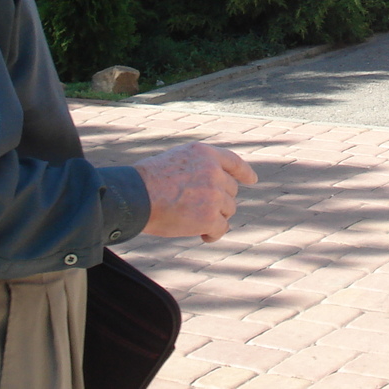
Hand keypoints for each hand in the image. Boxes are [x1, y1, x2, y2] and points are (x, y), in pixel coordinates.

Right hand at [134, 142, 256, 242]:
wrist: (136, 196)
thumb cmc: (146, 181)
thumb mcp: (175, 160)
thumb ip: (196, 168)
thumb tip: (209, 186)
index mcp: (204, 154)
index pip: (233, 161)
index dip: (244, 172)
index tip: (252, 180)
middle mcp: (213, 172)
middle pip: (230, 191)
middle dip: (219, 202)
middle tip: (199, 211)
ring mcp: (214, 194)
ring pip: (227, 210)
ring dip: (215, 218)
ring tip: (195, 223)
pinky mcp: (210, 217)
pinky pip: (221, 228)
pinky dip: (214, 234)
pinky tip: (203, 236)